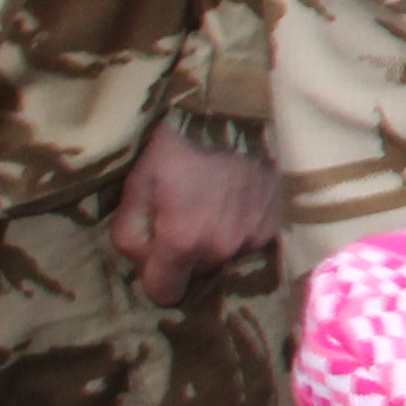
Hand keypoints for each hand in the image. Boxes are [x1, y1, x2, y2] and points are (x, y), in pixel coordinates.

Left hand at [110, 122, 278, 306]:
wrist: (235, 112)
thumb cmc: (177, 146)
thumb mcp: (135, 186)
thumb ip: (128, 235)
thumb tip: (142, 264)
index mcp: (182, 242)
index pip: (164, 294)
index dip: (155, 277)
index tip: (156, 254)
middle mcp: (222, 248)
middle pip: (196, 274)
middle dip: (185, 256)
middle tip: (183, 217)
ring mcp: (254, 237)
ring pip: (224, 258)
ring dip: (215, 242)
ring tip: (213, 205)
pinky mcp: (276, 223)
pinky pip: (249, 242)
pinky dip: (240, 228)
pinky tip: (237, 200)